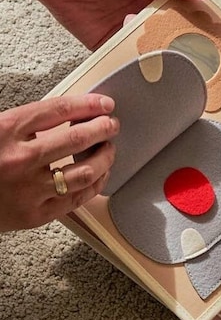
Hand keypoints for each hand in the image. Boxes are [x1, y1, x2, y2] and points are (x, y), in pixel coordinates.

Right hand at [0, 94, 118, 231]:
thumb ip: (26, 122)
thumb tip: (71, 112)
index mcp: (4, 131)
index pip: (59, 110)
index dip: (89, 104)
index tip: (105, 104)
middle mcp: (18, 160)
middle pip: (77, 138)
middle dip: (103, 128)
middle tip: (111, 125)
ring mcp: (27, 190)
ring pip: (85, 171)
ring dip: (105, 157)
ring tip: (109, 148)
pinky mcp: (33, 216)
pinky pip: (77, 199)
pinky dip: (96, 184)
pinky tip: (100, 174)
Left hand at [19, 0, 209, 49]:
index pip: (185, 9)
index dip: (200, 21)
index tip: (216, 35)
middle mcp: (145, 13)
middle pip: (170, 33)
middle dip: (183, 45)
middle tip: (200, 60)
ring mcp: (127, 30)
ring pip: (150, 49)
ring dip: (160, 57)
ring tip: (174, 67)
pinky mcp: (108, 43)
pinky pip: (124, 58)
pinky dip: (134, 65)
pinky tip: (146, 71)